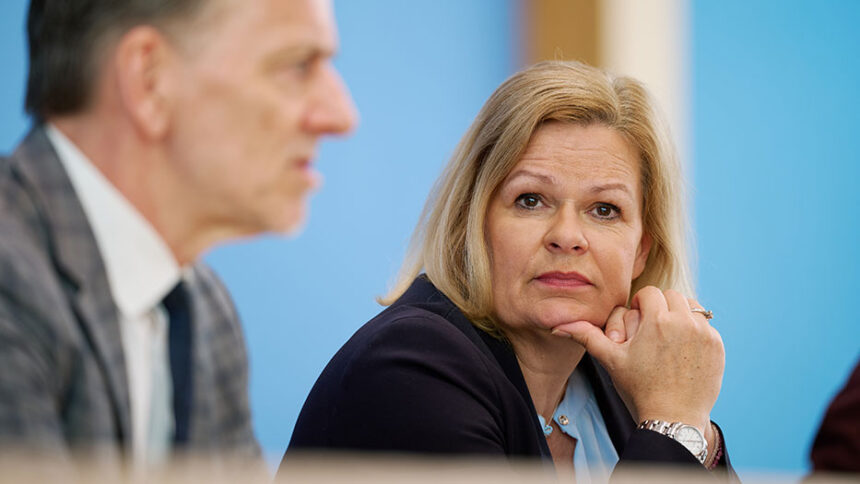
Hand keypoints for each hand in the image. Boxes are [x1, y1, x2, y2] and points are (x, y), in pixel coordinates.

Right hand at [552, 286, 724, 434]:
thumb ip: (587, 337)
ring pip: (692, 307)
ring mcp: (704, 334)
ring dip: (680, 316)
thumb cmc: (639, 389)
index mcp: (657, 321)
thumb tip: (558, 326)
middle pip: (673, 295)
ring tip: (668, 337)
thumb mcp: (612, 361)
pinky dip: (695, 333)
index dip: (641, 305)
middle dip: (661, 307)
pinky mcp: (717, 347)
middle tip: (653, 327)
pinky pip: (706, 327)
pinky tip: (683, 351)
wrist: (673, 418)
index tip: (639, 320)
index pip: (650, 292)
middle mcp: (684, 322)